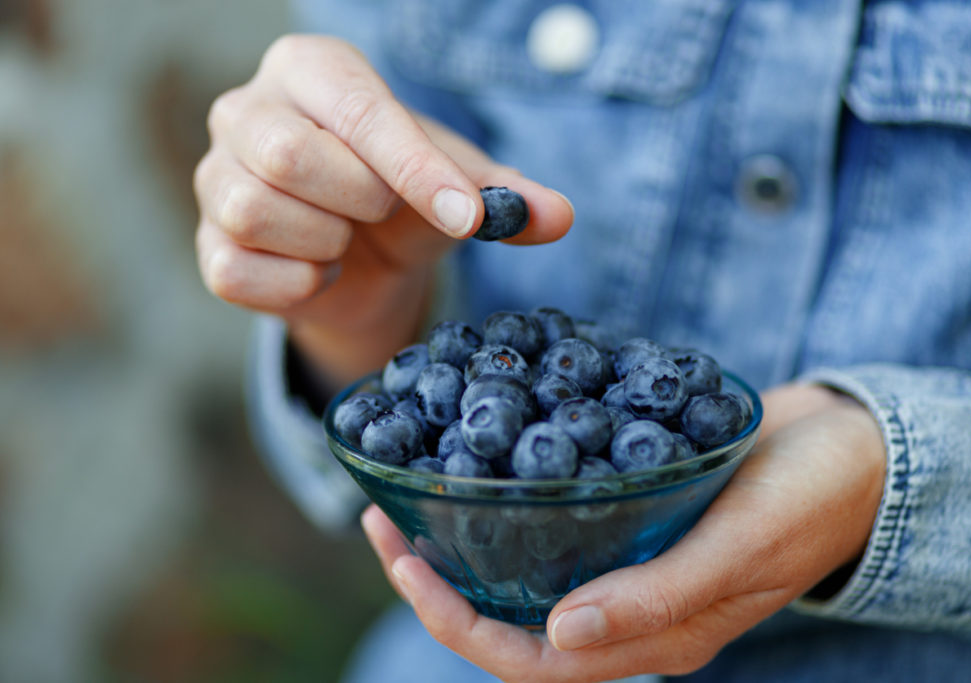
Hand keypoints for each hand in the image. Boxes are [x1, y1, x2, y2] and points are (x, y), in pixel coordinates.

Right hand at [193, 34, 573, 381]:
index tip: (466, 217)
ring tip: (346, 238)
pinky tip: (320, 271)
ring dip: (328, 243)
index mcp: (311, 70)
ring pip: (257, 212)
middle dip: (359, 200)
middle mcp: (246, 110)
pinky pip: (239, 272)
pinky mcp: (207, 247)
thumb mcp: (459, 187)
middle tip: (379, 213)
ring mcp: (214, 179)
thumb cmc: (406, 203)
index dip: (415, 168)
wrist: (364, 265)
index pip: (357, 109)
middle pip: (289, 156)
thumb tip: (559, 217)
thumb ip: (507, 197)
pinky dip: (299, 285)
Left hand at [362, 383, 885, 681]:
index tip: (402, 561)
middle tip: (381, 518)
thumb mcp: (742, 548)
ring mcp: (630, 564)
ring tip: (410, 493)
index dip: (455, 620)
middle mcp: (630, 609)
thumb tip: (558, 636)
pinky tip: (482, 460)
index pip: (530, 659)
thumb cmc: (809, 500)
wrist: (853, 450)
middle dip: (437, 582)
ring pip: (526, 574)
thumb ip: (659, 597)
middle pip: (511, 619)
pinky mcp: (635, 518)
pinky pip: (556, 524)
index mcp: (653, 636)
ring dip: (463, 544)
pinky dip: (509, 503)